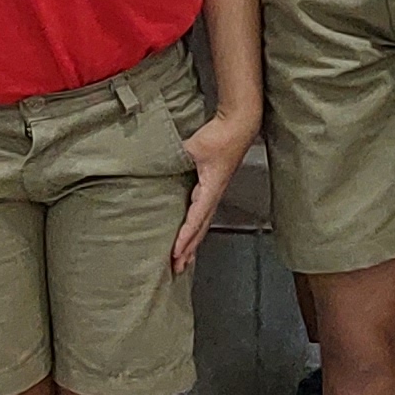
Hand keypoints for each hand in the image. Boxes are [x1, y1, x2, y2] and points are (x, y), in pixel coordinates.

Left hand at [173, 98, 253, 269]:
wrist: (239, 126)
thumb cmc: (220, 137)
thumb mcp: (193, 148)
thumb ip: (174, 158)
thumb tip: (154, 165)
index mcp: (210, 190)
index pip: (195, 219)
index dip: (185, 237)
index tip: (175, 253)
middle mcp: (213, 196)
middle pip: (200, 229)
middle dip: (189, 250)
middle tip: (177, 268)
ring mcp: (215, 192)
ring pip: (203, 224)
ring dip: (193, 243)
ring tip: (184, 260)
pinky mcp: (213, 186)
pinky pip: (203, 213)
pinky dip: (196, 228)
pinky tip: (191, 232)